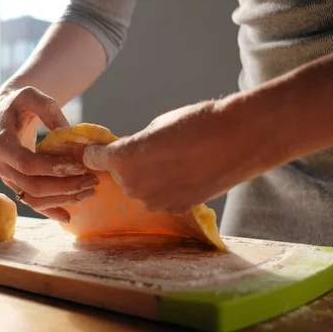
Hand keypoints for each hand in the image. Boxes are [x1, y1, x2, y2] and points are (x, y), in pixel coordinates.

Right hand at [0, 86, 97, 221]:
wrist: (7, 111)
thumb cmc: (21, 102)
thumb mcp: (32, 95)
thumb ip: (47, 109)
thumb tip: (67, 131)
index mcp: (0, 143)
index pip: (26, 164)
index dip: (53, 169)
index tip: (79, 166)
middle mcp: (0, 164)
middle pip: (32, 185)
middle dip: (64, 187)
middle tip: (92, 181)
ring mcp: (7, 176)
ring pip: (33, 198)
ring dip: (62, 198)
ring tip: (89, 191)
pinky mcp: (15, 183)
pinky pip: (32, 201)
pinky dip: (49, 210)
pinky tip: (67, 216)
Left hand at [83, 101, 254, 214]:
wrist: (238, 139)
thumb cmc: (196, 123)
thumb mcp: (156, 126)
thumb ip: (136, 144)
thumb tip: (131, 152)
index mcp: (122, 158)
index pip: (93, 159)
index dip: (96, 152)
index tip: (101, 149)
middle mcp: (132, 184)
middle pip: (119, 175)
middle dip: (128, 165)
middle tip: (152, 150)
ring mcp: (154, 200)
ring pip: (141, 188)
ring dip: (149, 178)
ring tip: (175, 161)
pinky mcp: (176, 209)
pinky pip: (162, 198)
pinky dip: (168, 189)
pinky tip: (187, 174)